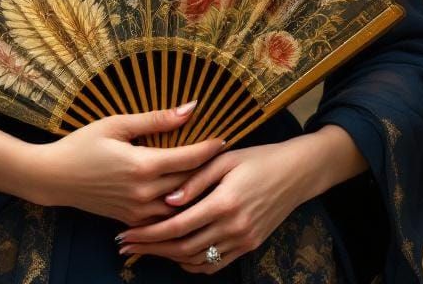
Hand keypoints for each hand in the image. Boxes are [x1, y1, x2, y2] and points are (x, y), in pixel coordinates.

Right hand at [35, 101, 226, 226]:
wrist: (54, 178)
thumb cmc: (83, 144)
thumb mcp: (117, 124)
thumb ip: (155, 119)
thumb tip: (189, 109)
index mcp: (142, 165)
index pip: (187, 158)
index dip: (209, 149)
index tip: (225, 139)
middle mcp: (144, 192)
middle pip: (188, 182)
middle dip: (208, 170)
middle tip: (226, 157)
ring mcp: (137, 210)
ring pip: (179, 204)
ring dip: (196, 190)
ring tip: (213, 177)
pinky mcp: (131, 220)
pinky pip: (163, 216)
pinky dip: (177, 205)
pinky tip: (187, 195)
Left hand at [115, 135, 320, 273]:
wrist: (296, 173)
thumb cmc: (257, 158)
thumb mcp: (224, 159)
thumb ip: (195, 179)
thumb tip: (168, 200)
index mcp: (225, 202)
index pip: (178, 225)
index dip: (149, 233)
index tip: (126, 233)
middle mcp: (234, 227)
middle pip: (183, 247)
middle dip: (151, 248)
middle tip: (126, 246)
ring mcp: (243, 240)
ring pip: (198, 259)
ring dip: (168, 258)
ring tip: (144, 251)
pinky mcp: (249, 246)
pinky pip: (216, 264)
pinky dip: (194, 264)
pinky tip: (177, 256)